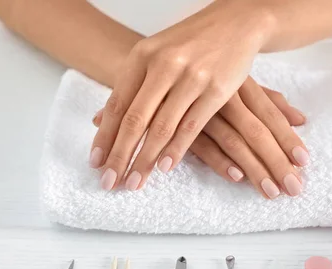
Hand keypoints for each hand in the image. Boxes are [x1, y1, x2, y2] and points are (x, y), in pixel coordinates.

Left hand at [89, 3, 277, 191]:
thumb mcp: (155, 55)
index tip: (96, 163)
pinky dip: (176, 150)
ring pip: (162, 127)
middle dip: (120, 155)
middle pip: (135, 120)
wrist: (236, 23)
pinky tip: (165, 167)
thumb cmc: (191, 44)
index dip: (105, 137)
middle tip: (110, 182)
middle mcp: (164, 66)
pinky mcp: (217, 90)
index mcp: (142, 56)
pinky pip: (192, 127)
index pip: (117, 105)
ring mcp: (192, 78)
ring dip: (146, 160)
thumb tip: (100, 121)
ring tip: (134, 182)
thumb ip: (131, 86)